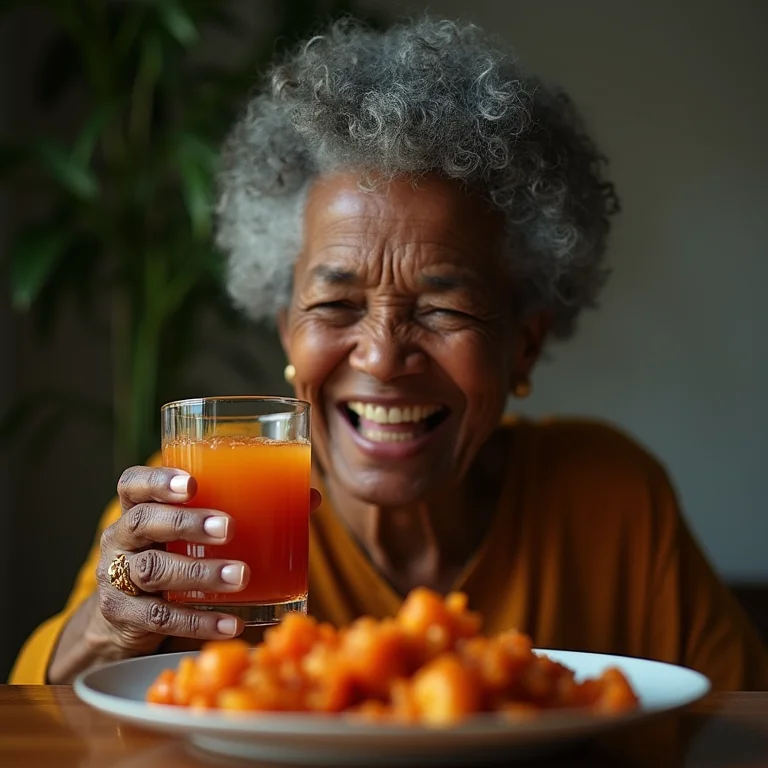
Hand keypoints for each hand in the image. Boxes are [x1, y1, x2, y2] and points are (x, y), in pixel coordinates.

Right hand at [91, 465, 320, 658]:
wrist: (127, 617)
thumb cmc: (176, 555)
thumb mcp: (196, 532)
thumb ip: (243, 510)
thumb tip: (310, 497)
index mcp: (138, 508)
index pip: (133, 484)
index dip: (158, 481)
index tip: (192, 484)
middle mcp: (120, 539)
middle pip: (143, 522)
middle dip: (186, 523)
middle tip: (228, 527)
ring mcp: (116, 579)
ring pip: (152, 571)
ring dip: (200, 574)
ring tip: (241, 576)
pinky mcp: (124, 618)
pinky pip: (160, 619)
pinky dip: (199, 622)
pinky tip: (232, 623)